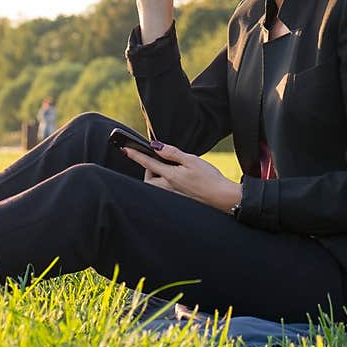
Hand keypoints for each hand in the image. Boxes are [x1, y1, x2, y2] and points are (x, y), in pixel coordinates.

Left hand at [121, 141, 241, 212]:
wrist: (222, 198)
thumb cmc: (209, 178)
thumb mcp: (192, 160)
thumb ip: (172, 153)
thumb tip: (156, 146)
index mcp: (170, 176)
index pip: (147, 163)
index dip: (135, 154)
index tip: (124, 148)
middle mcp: (168, 188)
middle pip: (148, 179)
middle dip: (148, 170)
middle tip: (156, 160)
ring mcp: (172, 196)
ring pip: (155, 187)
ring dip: (155, 179)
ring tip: (166, 170)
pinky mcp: (178, 201)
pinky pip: (164, 192)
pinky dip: (164, 185)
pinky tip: (177, 181)